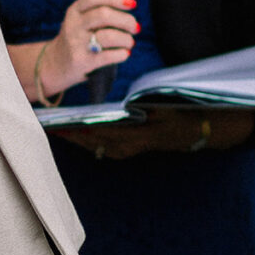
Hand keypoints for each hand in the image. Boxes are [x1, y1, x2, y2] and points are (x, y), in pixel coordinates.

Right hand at [35, 0, 139, 99]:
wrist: (56, 63)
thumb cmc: (78, 37)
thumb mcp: (84, 18)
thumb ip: (106, 3)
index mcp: (75, 10)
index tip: (132, 3)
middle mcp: (73, 25)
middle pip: (104, 15)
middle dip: (127, 20)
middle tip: (135, 27)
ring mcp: (76, 43)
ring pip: (108, 36)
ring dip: (126, 39)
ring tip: (129, 42)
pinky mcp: (81, 61)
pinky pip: (108, 56)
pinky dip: (122, 54)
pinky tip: (124, 53)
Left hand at [69, 105, 254, 159]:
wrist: (205, 128)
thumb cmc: (186, 110)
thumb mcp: (168, 105)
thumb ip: (148, 107)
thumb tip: (128, 108)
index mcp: (141, 135)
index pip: (103, 133)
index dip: (80, 129)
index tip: (61, 124)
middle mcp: (134, 146)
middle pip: (95, 142)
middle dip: (72, 135)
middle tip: (49, 128)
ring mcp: (133, 148)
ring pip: (99, 146)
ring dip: (79, 138)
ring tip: (59, 129)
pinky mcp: (134, 147)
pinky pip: (107, 146)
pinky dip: (91, 140)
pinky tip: (79, 133)